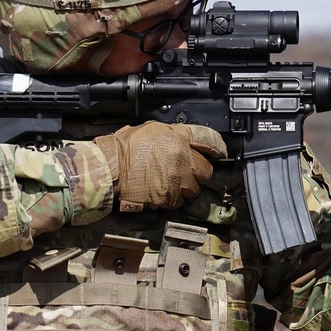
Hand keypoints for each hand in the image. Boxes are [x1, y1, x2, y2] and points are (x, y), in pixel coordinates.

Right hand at [94, 122, 227, 210]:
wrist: (110, 169)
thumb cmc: (123, 148)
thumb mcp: (149, 129)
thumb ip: (171, 134)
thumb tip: (180, 138)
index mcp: (178, 138)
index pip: (208, 139)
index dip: (217, 146)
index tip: (220, 151)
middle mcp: (182, 158)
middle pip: (206, 169)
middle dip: (198, 172)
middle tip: (187, 171)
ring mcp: (177, 179)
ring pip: (194, 188)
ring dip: (185, 187)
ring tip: (170, 183)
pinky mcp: (169, 197)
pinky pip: (178, 201)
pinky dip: (172, 199)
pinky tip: (160, 191)